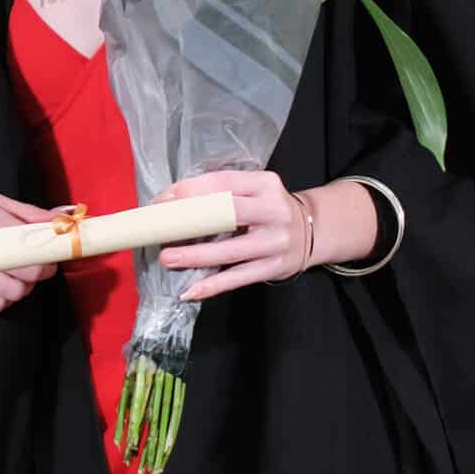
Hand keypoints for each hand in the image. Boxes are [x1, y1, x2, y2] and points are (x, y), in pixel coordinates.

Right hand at [0, 183, 60, 312]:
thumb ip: (23, 211)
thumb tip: (58, 218)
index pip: (34, 247)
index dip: (51, 252)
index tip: (52, 249)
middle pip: (29, 273)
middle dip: (41, 269)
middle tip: (38, 261)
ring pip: (15, 293)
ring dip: (24, 285)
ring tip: (17, 273)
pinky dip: (5, 298)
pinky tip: (0, 284)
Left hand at [158, 170, 308, 298]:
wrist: (313, 231)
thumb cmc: (268, 208)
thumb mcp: (253, 189)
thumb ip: (220, 191)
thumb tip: (170, 200)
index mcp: (264, 184)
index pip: (221, 182)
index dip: (188, 191)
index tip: (161, 201)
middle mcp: (273, 210)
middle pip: (227, 213)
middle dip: (191, 221)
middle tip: (161, 229)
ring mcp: (275, 241)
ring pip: (231, 251)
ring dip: (195, 256)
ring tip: (168, 258)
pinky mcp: (275, 267)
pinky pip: (239, 278)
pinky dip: (213, 286)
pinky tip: (191, 291)